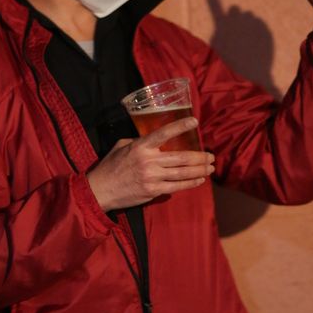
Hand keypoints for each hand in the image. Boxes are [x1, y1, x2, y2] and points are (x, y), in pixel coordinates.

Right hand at [86, 117, 214, 211]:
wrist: (100, 190)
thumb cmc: (110, 166)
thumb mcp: (121, 146)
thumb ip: (139, 141)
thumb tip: (155, 139)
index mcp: (140, 146)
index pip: (164, 133)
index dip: (180, 126)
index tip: (195, 121)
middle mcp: (148, 161)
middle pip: (181, 157)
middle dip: (199, 157)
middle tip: (211, 156)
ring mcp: (152, 177)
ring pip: (182, 173)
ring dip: (199, 170)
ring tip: (211, 167)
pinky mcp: (153, 191)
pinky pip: (177, 186)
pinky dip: (191, 183)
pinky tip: (199, 179)